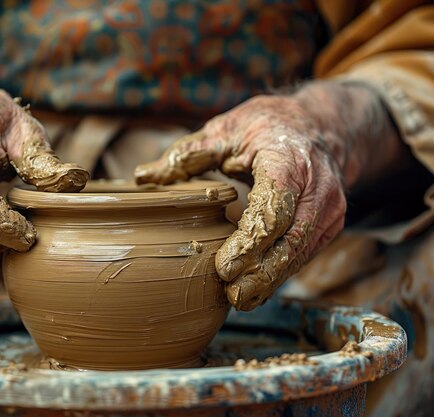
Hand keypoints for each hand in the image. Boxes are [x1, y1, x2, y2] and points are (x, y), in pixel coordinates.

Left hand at [135, 81, 405, 309]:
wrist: (321, 127)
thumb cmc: (267, 128)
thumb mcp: (226, 130)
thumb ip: (187, 155)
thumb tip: (143, 177)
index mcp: (289, 160)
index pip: (274, 209)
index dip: (250, 242)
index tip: (224, 267)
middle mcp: (317, 188)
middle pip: (292, 239)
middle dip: (263, 272)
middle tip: (231, 294)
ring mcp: (328, 209)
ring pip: (301, 252)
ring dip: (271, 279)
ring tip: (241, 299)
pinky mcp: (329, 225)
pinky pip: (304, 253)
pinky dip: (280, 271)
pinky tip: (258, 288)